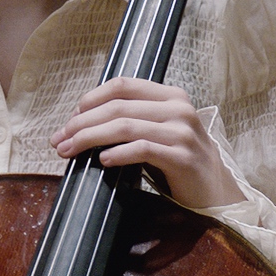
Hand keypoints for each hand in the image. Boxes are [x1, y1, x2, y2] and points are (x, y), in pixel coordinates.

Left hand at [49, 78, 243, 209]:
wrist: (215, 190)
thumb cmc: (179, 159)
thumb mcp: (158, 130)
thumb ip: (131, 118)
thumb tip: (80, 122)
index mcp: (170, 96)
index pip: (122, 85)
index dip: (91, 99)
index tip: (69, 119)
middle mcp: (179, 109)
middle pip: (118, 107)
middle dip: (82, 123)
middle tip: (59, 139)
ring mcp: (182, 133)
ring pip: (125, 126)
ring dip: (90, 138)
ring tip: (70, 151)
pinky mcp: (183, 158)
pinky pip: (142, 150)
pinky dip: (117, 154)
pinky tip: (102, 161)